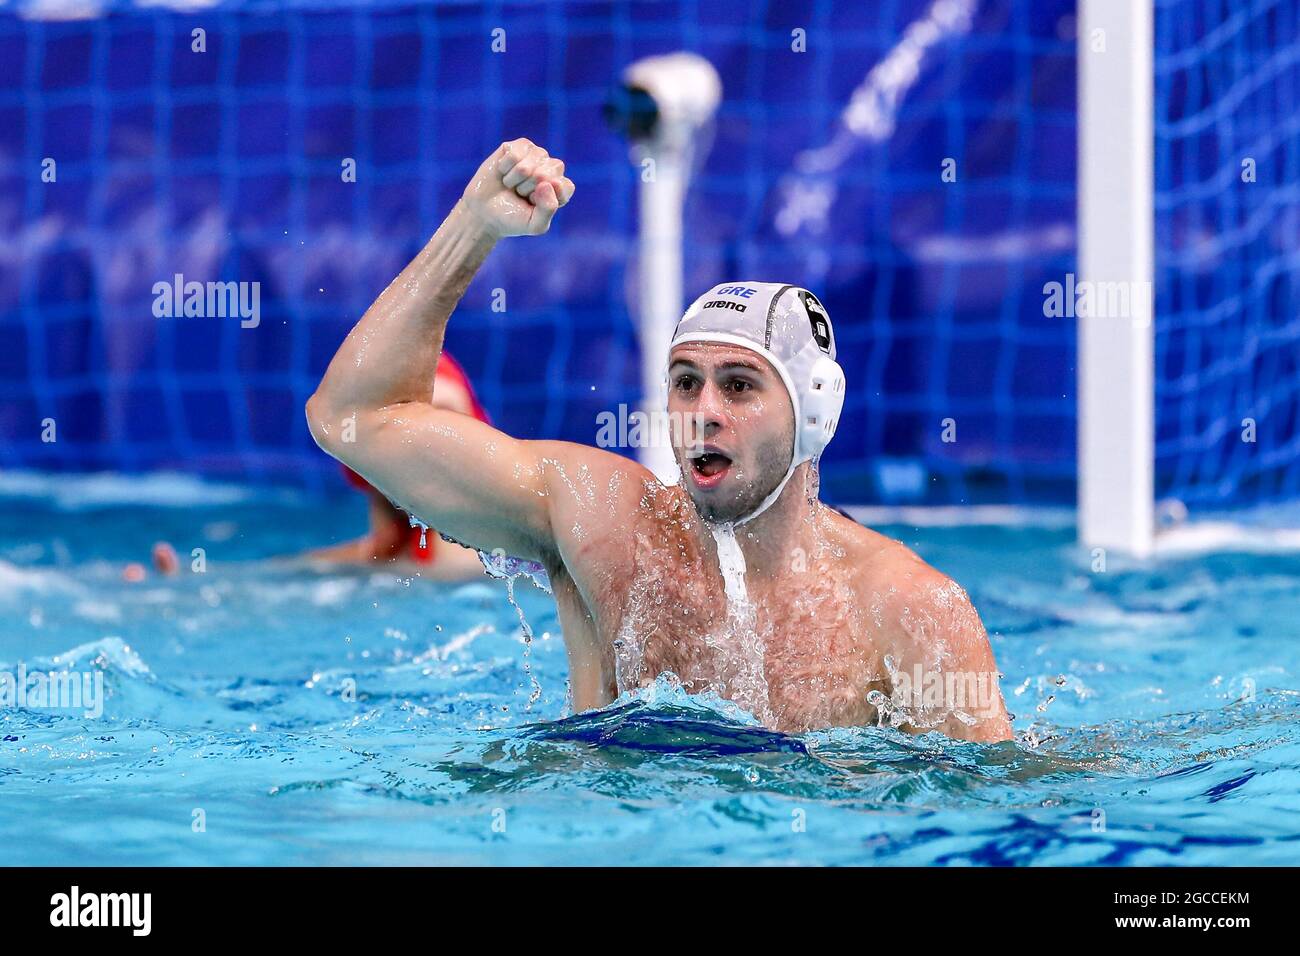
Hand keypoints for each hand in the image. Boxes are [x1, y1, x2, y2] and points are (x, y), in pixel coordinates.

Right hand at [460, 138, 574, 237]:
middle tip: (519, 194)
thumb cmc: (512, 219)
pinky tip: (503, 172)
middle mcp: (551, 169)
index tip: (532, 203)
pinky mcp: (519, 145)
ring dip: (515, 179)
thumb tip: (547, 183)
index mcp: (561, 189)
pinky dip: (505, 167)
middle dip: (527, 188)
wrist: (484, 211)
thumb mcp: (534, 225)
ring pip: (527, 165)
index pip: (563, 186)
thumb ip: (548, 210)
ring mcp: (536, 155)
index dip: (544, 197)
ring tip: (511, 185)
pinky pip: (514, 155)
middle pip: (545, 173)